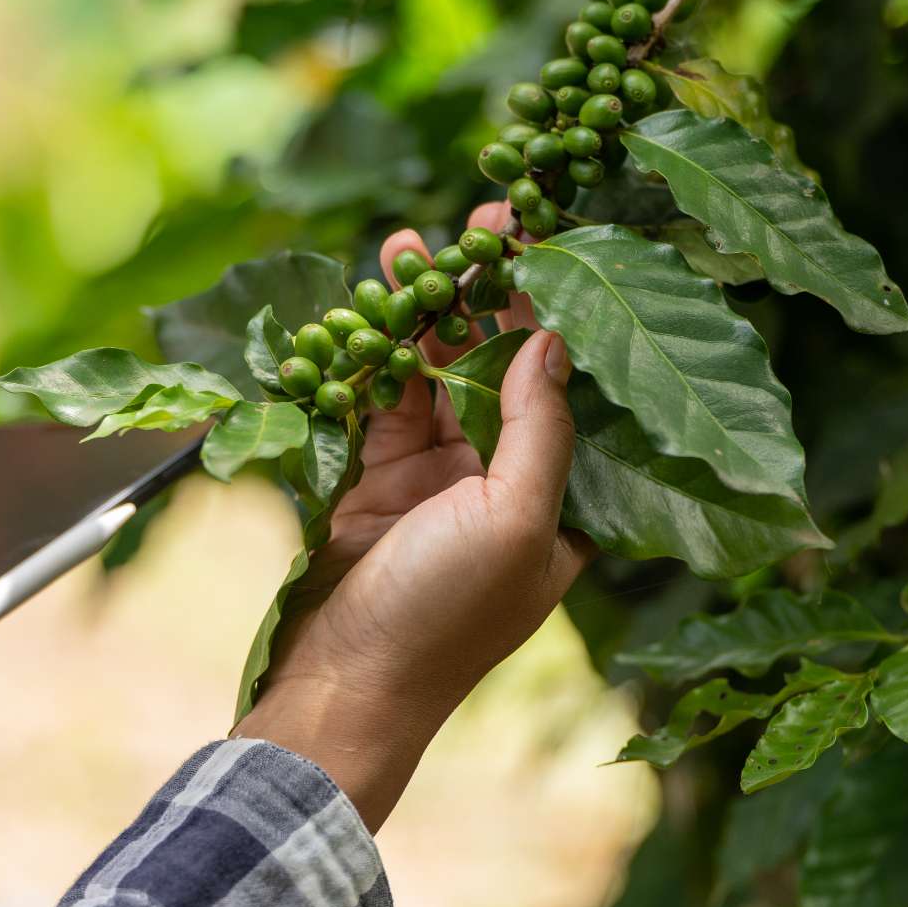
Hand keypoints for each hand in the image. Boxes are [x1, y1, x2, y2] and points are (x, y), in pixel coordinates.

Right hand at [236, 204, 591, 829]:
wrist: (337, 690)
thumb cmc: (442, 619)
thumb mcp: (513, 522)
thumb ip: (539, 429)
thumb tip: (552, 338)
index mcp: (562, 504)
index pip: (571, 390)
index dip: (559, 314)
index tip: (550, 241)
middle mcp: (508, 487)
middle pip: (505, 369)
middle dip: (491, 296)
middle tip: (484, 217)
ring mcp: (440, 483)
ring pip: (438, 376)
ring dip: (426, 312)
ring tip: (410, 244)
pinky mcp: (377, 481)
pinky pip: (382, 401)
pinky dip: (375, 353)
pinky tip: (369, 301)